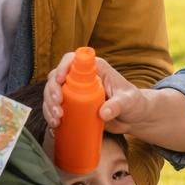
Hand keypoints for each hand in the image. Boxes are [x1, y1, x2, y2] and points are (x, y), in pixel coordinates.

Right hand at [43, 51, 184, 151]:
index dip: (62, 67)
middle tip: (58, 107)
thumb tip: (103, 113)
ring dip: (49, 106)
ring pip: (53, 94)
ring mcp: (75, 93)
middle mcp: (81, 78)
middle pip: (56, 77)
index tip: (60, 80)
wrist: (135, 119)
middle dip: (52, 92)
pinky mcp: (73, 108)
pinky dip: (51, 116)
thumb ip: (117, 105)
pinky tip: (54, 125)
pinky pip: (56, 109)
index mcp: (94, 69)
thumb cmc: (134, 103)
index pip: (72, 59)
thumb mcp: (128, 102)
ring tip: (57, 120)